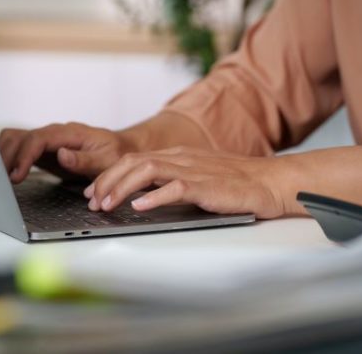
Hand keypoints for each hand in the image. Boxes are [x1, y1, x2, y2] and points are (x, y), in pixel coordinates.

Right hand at [0, 122, 137, 182]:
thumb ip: (83, 159)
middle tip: (0, 180)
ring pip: (14, 138)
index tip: (17, 175)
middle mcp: (54, 133)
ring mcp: (46, 139)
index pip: (38, 139)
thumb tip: (61, 155)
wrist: (121, 148)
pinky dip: (7, 155)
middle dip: (7, 157)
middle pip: (19, 136)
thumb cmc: (116, 154)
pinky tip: (3, 172)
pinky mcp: (42, 149)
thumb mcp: (107, 160)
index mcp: (69, 133)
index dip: (25, 156)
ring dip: (2, 154)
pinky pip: (18, 146)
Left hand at [83, 146, 286, 218]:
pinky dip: (153, 197)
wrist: (269, 182)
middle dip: (107, 181)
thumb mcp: (195, 177)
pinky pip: (175, 188)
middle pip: (132, 162)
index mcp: (177, 155)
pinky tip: (139, 207)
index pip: (133, 159)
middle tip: (92, 200)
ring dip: (121, 188)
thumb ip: (169, 182)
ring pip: (146, 170)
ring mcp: (192, 170)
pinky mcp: (206, 186)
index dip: (109, 175)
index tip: (94, 191)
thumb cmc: (235, 183)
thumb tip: (140, 195)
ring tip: (107, 204)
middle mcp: (180, 158)